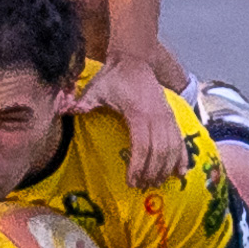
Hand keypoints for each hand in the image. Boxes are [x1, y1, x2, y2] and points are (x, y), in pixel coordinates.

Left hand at [68, 57, 183, 187]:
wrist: (134, 60)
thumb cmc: (114, 77)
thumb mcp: (96, 88)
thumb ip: (84, 102)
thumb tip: (66, 109)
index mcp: (139, 113)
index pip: (141, 145)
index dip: (137, 166)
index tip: (131, 181)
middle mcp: (157, 116)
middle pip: (159, 151)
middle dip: (151, 172)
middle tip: (141, 187)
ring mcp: (167, 116)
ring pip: (172, 148)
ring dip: (165, 168)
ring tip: (155, 183)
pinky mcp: (172, 116)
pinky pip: (181, 140)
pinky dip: (182, 157)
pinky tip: (181, 173)